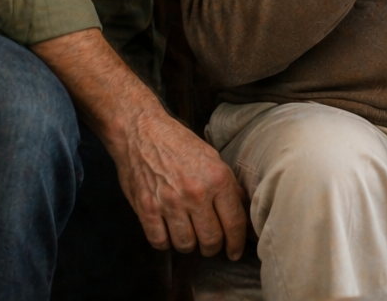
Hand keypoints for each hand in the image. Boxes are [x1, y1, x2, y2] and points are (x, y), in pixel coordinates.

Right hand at [109, 108, 248, 259]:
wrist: (142, 133)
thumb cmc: (180, 144)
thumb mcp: (213, 158)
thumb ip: (228, 186)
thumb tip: (243, 212)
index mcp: (218, 179)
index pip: (234, 222)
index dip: (237, 243)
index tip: (235, 252)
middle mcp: (196, 193)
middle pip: (211, 239)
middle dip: (214, 248)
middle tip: (212, 246)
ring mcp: (170, 203)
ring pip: (186, 244)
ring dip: (190, 246)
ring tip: (191, 238)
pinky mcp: (147, 209)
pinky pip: (159, 241)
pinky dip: (166, 242)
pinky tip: (169, 234)